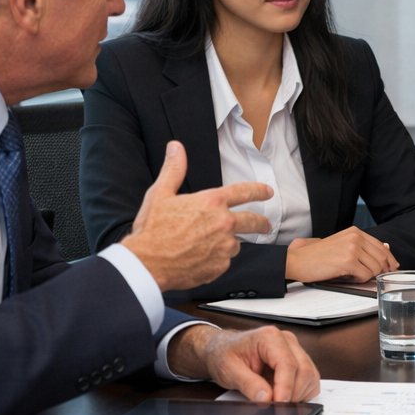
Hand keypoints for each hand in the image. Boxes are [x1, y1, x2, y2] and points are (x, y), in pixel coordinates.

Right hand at [121, 141, 273, 291]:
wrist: (146, 263)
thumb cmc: (152, 229)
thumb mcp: (160, 194)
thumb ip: (174, 169)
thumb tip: (176, 147)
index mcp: (212, 202)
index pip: (244, 191)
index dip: (258, 190)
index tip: (268, 192)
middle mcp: (223, 223)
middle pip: (253, 221)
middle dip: (262, 223)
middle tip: (265, 225)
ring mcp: (224, 246)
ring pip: (236, 243)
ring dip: (228, 242)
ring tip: (207, 244)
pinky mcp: (220, 266)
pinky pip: (224, 261)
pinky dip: (217, 259)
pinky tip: (200, 257)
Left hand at [168, 325, 320, 402]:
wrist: (223, 350)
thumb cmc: (225, 355)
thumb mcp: (229, 371)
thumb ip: (248, 384)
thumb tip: (267, 398)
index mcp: (270, 337)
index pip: (288, 364)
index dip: (285, 388)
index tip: (278, 404)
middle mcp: (287, 341)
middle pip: (304, 370)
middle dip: (292, 394)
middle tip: (275, 408)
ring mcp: (295, 350)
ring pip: (310, 376)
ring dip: (298, 394)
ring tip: (277, 401)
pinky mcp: (299, 361)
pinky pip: (310, 379)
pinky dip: (302, 393)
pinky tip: (283, 396)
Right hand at [286, 226, 399, 282]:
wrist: (298, 260)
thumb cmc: (318, 255)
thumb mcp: (342, 244)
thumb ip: (362, 246)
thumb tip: (385, 250)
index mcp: (355, 232)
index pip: (381, 246)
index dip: (389, 259)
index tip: (392, 267)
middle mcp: (356, 237)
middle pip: (382, 258)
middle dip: (381, 270)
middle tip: (374, 277)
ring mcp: (352, 248)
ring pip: (375, 268)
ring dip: (367, 276)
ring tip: (354, 275)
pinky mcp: (347, 261)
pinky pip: (365, 275)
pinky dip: (360, 280)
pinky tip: (349, 277)